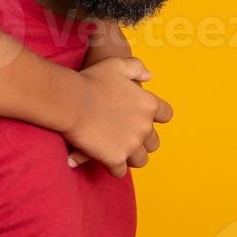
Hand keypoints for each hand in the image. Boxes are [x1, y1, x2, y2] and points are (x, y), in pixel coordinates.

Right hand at [64, 57, 172, 176]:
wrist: (70, 100)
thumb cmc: (91, 80)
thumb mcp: (116, 64)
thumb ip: (136, 67)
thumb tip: (149, 77)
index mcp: (149, 104)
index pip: (166, 115)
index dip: (157, 118)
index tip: (143, 118)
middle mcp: (145, 127)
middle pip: (153, 143)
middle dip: (142, 142)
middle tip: (126, 138)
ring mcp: (131, 145)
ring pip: (140, 160)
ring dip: (130, 157)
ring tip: (116, 152)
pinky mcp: (115, 158)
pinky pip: (120, 171)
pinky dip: (113, 168)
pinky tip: (103, 161)